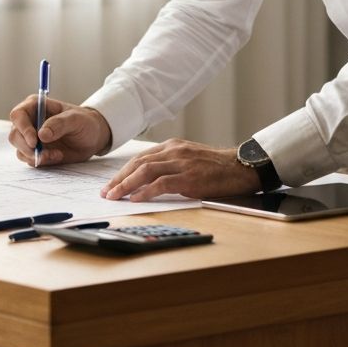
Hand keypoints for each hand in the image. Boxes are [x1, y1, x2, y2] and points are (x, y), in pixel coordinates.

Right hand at [8, 96, 111, 166]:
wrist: (93, 138)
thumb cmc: (85, 122)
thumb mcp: (76, 119)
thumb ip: (59, 124)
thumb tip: (41, 135)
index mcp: (35, 106)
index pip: (18, 115)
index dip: (22, 128)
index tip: (34, 141)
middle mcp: (29, 122)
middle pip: (15, 135)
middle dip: (27, 147)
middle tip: (44, 154)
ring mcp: (31, 138)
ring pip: (20, 150)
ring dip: (36, 156)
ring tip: (57, 154)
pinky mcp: (36, 152)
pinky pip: (29, 160)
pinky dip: (41, 161)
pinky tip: (57, 156)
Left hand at [100, 138, 260, 201]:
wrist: (241, 167)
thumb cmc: (217, 168)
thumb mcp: (190, 160)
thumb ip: (171, 165)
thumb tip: (148, 182)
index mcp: (172, 147)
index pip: (140, 158)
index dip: (123, 172)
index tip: (111, 184)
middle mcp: (174, 151)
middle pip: (138, 163)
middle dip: (119, 179)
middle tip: (106, 192)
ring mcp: (181, 163)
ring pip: (145, 171)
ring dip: (126, 185)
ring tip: (114, 196)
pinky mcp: (189, 177)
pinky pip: (161, 183)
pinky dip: (145, 191)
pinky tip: (135, 199)